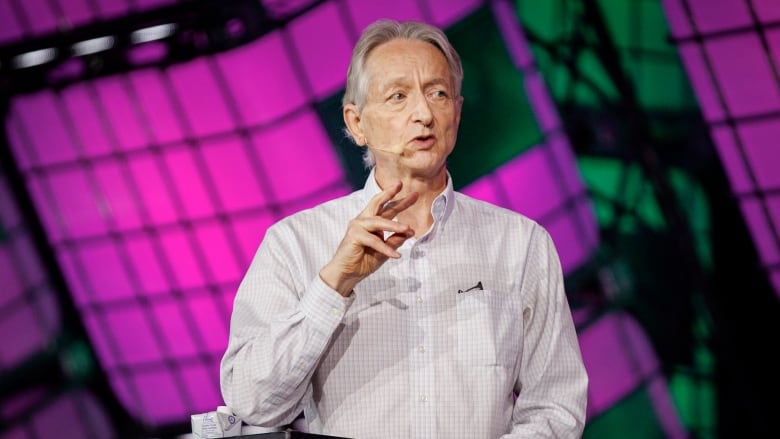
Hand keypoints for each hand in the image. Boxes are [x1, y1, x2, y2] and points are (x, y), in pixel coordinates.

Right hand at [320, 181, 417, 295]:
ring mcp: (357, 226)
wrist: (347, 275)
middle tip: (400, 185)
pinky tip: (396, 255)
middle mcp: (363, 221)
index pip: (386, 209)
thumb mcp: (385, 251)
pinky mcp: (354, 236)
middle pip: (377, 204)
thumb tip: (410, 230)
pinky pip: (374, 241)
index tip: (413, 194)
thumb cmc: (363, 262)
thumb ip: (396, 240)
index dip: (398, 201)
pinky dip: (385, 248)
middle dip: (390, 194)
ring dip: (394, 225)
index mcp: (371, 223)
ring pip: (378, 222)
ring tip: (408, 228)